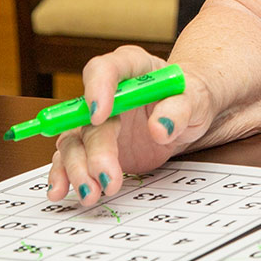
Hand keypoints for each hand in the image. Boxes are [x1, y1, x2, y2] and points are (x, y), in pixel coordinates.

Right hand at [46, 45, 224, 207]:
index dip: (97, 90)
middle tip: (107, 177)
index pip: (106, 70)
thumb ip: (180, 109)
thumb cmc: (193, 98)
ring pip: (74, 140)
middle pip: (87, 116)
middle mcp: (108, 93)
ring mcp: (98, 121)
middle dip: (94, 149)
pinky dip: (65, 174)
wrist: (192, 114)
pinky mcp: (94, 146)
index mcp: (132, 67)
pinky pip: (72, 158)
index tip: (98, 117)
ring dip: (77, 168)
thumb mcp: (197, 99)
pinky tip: (63, 190)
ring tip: (91, 194)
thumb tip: (160, 127)